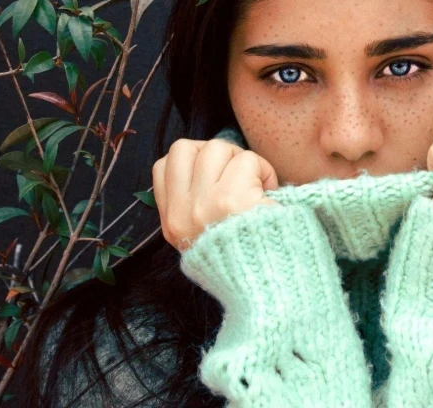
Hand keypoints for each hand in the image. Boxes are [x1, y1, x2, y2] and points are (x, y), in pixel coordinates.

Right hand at [152, 138, 279, 251]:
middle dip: (216, 153)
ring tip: (257, 183)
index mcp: (173, 222)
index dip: (190, 159)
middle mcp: (183, 212)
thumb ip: (196, 207)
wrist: (267, 284)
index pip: (163, 167)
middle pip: (185, 148)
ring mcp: (205, 204)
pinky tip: (269, 191)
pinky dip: (263, 170)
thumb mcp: (205, 241)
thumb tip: (207, 168)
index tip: (214, 173)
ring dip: (242, 159)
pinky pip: (246, 160)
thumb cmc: (246, 258)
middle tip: (239, 173)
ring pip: (217, 148)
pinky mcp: (232, 198)